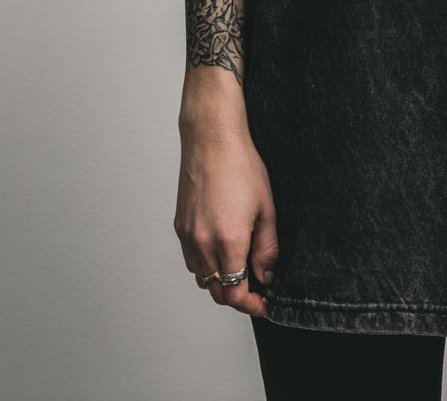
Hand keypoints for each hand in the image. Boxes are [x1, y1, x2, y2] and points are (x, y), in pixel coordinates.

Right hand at [174, 120, 278, 317]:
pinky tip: (221, 251)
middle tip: (257, 289)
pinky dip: (206, 266)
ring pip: (202, 278)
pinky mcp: (179, 227)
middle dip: (238, 296)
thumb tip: (267, 275)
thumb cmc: (241, 167)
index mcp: (228, 241)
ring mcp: (188, 237)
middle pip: (217, 292)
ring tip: (241, 267)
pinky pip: (191, 260)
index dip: (251, 305)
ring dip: (221, 282)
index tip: (264, 304)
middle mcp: (203, 244)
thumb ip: (267, 248)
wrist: (212, 140)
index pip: (235, 293)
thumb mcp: (266, 208)